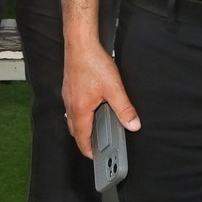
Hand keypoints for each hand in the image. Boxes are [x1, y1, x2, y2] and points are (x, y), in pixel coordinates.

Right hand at [63, 42, 138, 157]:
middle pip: (75, 130)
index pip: (82, 138)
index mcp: (80, 110)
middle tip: (96, 147)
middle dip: (84, 141)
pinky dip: (80, 114)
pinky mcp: (69, 88)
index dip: (88, 150)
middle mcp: (71, 105)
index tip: (95, 157)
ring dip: (82, 127)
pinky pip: (73, 107)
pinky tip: (91, 108)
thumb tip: (133, 124)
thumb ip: (124, 109)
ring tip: (95, 130)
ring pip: (73, 119)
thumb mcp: (114, 88)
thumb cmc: (92, 63)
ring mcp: (68, 96)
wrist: (80, 44)